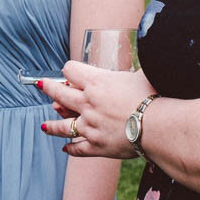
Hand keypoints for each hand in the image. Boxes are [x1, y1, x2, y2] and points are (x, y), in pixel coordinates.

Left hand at [40, 60, 154, 158]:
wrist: (159, 126)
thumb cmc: (153, 96)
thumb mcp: (141, 73)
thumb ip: (136, 65)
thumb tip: (148, 51)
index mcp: (96, 83)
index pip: (70, 70)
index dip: (70, 70)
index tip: (71, 73)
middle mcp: (88, 103)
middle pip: (59, 94)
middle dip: (48, 88)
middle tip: (41, 85)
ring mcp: (90, 126)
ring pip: (62, 125)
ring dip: (52, 125)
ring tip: (45, 125)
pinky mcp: (96, 145)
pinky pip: (77, 148)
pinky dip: (71, 148)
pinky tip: (65, 148)